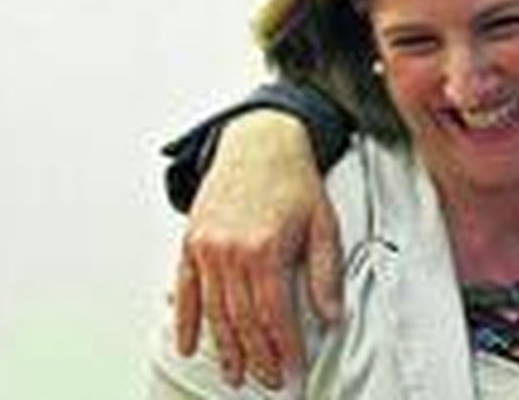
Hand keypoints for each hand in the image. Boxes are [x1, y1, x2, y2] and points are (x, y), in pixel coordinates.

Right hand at [172, 110, 342, 389]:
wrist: (259, 141)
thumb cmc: (295, 181)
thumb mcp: (324, 223)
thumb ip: (326, 273)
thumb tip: (333, 317)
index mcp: (267, 249)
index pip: (276, 314)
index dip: (285, 348)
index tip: (293, 372)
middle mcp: (231, 252)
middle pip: (243, 320)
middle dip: (257, 357)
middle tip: (268, 382)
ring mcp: (206, 248)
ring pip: (215, 312)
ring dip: (226, 348)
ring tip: (236, 375)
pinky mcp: (191, 242)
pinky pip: (185, 290)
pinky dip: (187, 321)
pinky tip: (189, 346)